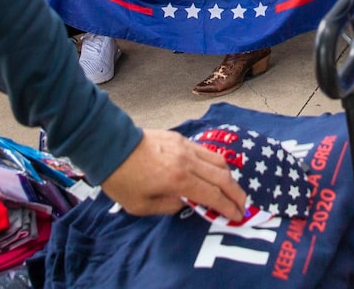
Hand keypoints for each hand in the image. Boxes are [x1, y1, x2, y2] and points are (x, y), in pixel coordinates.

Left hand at [101, 129, 247, 219]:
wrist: (110, 146)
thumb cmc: (123, 180)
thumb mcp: (142, 206)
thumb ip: (169, 207)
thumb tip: (185, 203)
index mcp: (179, 180)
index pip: (213, 195)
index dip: (228, 207)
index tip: (237, 216)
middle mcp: (187, 161)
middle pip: (222, 176)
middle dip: (236, 193)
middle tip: (243, 205)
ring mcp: (185, 146)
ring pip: (217, 160)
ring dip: (229, 176)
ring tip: (231, 189)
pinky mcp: (180, 138)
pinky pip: (205, 151)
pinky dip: (215, 163)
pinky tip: (214, 171)